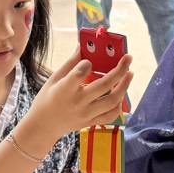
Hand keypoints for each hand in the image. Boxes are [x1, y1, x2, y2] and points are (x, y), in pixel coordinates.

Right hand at [17, 48, 134, 152]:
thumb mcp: (53, 79)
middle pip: (104, 85)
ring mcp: (86, 114)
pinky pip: (110, 115)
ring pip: (112, 101)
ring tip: (130, 74)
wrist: (43, 126)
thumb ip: (70, 63)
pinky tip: (121, 93)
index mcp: (65, 89)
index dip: (87, 64)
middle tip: (128, 58)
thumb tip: (82, 46)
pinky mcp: (90, 123)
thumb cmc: (46, 99)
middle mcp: (78, 102)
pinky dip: (118, 105)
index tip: (90, 59)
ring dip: (124, 86)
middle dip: (119, 70)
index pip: (79, 74)